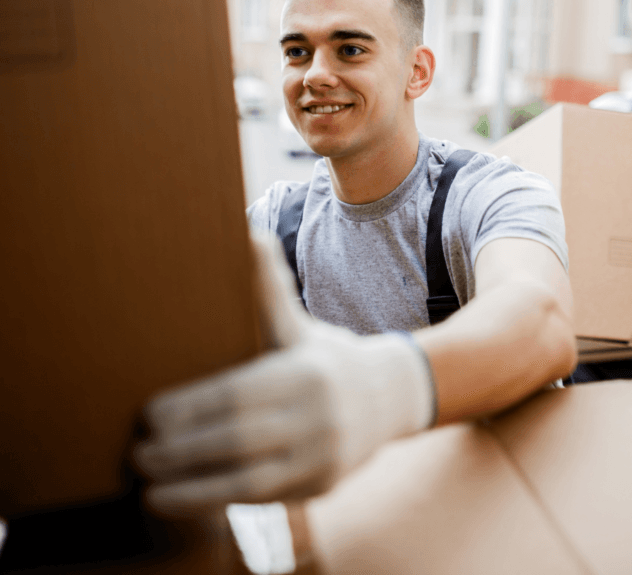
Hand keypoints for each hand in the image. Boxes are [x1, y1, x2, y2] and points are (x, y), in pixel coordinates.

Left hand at [134, 234, 434, 510]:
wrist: (390, 397)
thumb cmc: (327, 356)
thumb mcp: (299, 323)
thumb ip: (268, 288)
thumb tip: (245, 233)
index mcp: (304, 372)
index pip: (237, 394)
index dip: (188, 408)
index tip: (148, 415)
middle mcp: (317, 417)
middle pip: (236, 441)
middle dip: (180, 452)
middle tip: (138, 454)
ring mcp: (323, 457)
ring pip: (248, 483)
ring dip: (191, 491)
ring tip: (149, 490)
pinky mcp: (321, 487)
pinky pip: (264, 501)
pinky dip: (220, 502)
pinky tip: (188, 499)